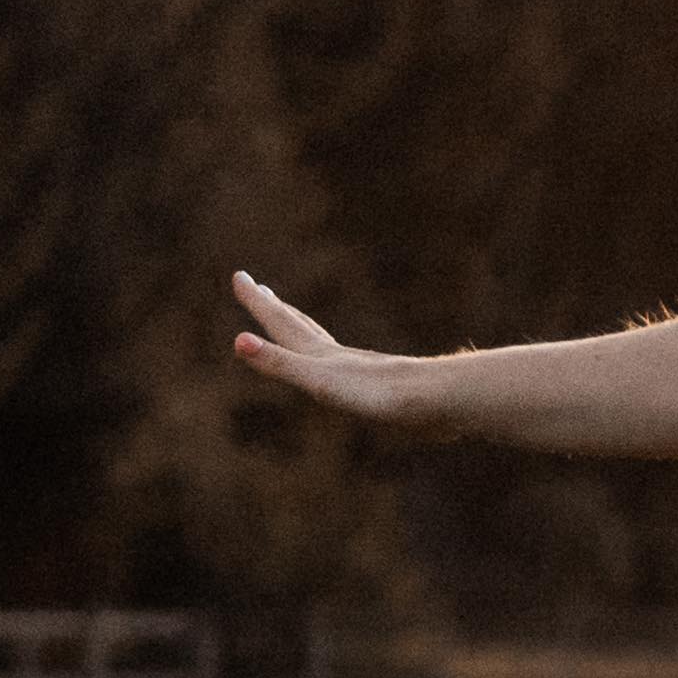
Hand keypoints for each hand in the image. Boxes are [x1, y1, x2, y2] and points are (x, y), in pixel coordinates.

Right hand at [232, 270, 418, 428]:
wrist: (439, 401)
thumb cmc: (378, 395)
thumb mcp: (320, 382)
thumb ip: (280, 364)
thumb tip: (238, 341)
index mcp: (321, 357)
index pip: (281, 323)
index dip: (257, 303)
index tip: (239, 276)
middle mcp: (338, 359)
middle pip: (300, 327)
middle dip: (275, 309)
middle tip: (260, 287)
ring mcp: (361, 372)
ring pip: (323, 345)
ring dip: (304, 330)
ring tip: (296, 324)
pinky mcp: (381, 391)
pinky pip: (347, 370)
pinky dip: (335, 362)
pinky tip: (346, 372)